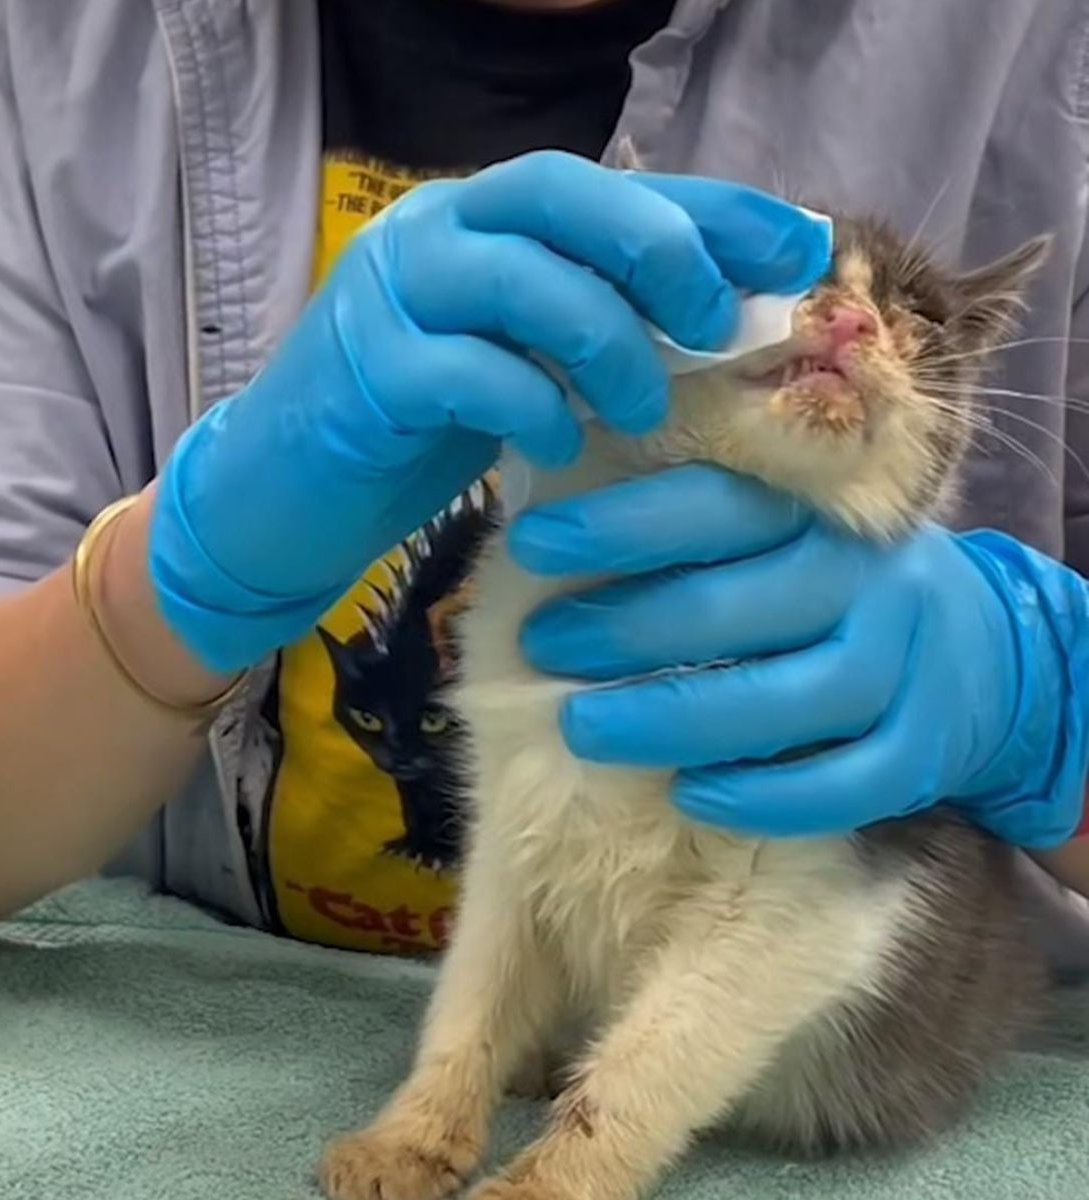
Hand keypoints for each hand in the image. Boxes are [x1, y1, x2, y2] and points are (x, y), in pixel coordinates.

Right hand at [147, 152, 829, 671]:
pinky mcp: (365, 372)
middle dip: (660, 254)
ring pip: (519, 277)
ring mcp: (389, 296)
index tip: (797, 248)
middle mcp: (431, 231)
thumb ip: (592, 326)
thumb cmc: (418, 429)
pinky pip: (469, 372)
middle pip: (560, 197)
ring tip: (647, 411)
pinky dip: (535, 406)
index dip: (709, 208)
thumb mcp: (519, 363)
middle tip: (717, 327)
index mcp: (479, 218)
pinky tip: (564, 446)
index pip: (607, 185)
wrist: (285, 494)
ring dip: (607, 342)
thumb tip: (726, 320)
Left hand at [513, 465, 1088, 848]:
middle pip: (739, 607)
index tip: (533, 543)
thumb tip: (551, 528)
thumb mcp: (784, 535)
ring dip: (675, 719)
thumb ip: (697, 531)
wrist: (983, 653)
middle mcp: (869, 582)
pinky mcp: (922, 754)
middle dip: (626, 628)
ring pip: (788, 700)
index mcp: (822, 512)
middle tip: (540, 645)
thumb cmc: (833, 586)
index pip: (715, 506)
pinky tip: (691, 797)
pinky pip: (843, 785)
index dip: (620, 524)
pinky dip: (765, 797)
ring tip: (584, 729)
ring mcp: (905, 669)